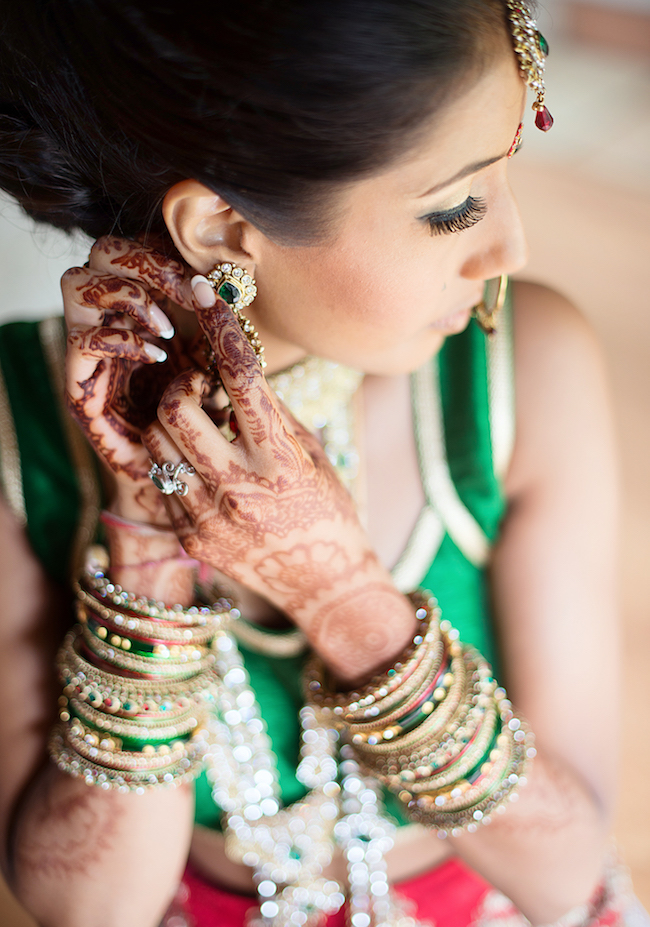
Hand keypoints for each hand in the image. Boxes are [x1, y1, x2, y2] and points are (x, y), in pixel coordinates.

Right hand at [62, 235, 202, 522]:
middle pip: (102, 251)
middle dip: (146, 261)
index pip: (136, 246)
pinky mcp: (81, 388)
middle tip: (187, 292)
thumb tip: (232, 280)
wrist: (184, 484)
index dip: (167, 249)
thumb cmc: (210, 423)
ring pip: (78, 282)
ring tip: (166, 327)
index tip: (207, 279)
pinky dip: (122, 339)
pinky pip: (82, 339)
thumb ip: (219, 324)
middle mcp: (111, 323)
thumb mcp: (222, 364)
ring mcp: (92, 354)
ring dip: (127, 295)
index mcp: (144, 310)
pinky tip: (157, 356)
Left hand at [144, 296, 414, 677]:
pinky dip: (177, 464)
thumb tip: (237, 368)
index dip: (219, 325)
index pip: (240, 376)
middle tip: (198, 389)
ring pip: (156, 444)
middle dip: (180, 386)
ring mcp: (209, 516)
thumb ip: (272, 412)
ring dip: (170, 424)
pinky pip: (163, 482)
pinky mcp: (192, 537)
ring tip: (198, 428)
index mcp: (279, 460)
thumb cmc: (328, 511)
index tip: (203, 292)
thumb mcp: (312, 454)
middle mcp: (239, 488)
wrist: (326, 585)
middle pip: (174, 409)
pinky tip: (202, 468)